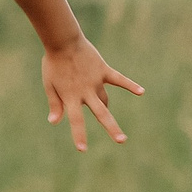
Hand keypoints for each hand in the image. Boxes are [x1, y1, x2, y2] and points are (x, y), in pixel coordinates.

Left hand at [40, 36, 144, 150]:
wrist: (63, 41)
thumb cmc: (53, 64)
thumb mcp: (49, 85)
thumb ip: (54, 104)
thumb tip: (54, 122)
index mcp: (71, 97)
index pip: (76, 120)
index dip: (79, 135)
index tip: (83, 150)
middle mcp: (85, 91)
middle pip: (101, 113)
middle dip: (112, 128)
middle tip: (122, 140)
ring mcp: (96, 81)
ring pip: (105, 99)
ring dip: (106, 107)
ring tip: (107, 116)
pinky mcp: (103, 70)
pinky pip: (119, 80)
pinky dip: (130, 85)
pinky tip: (141, 92)